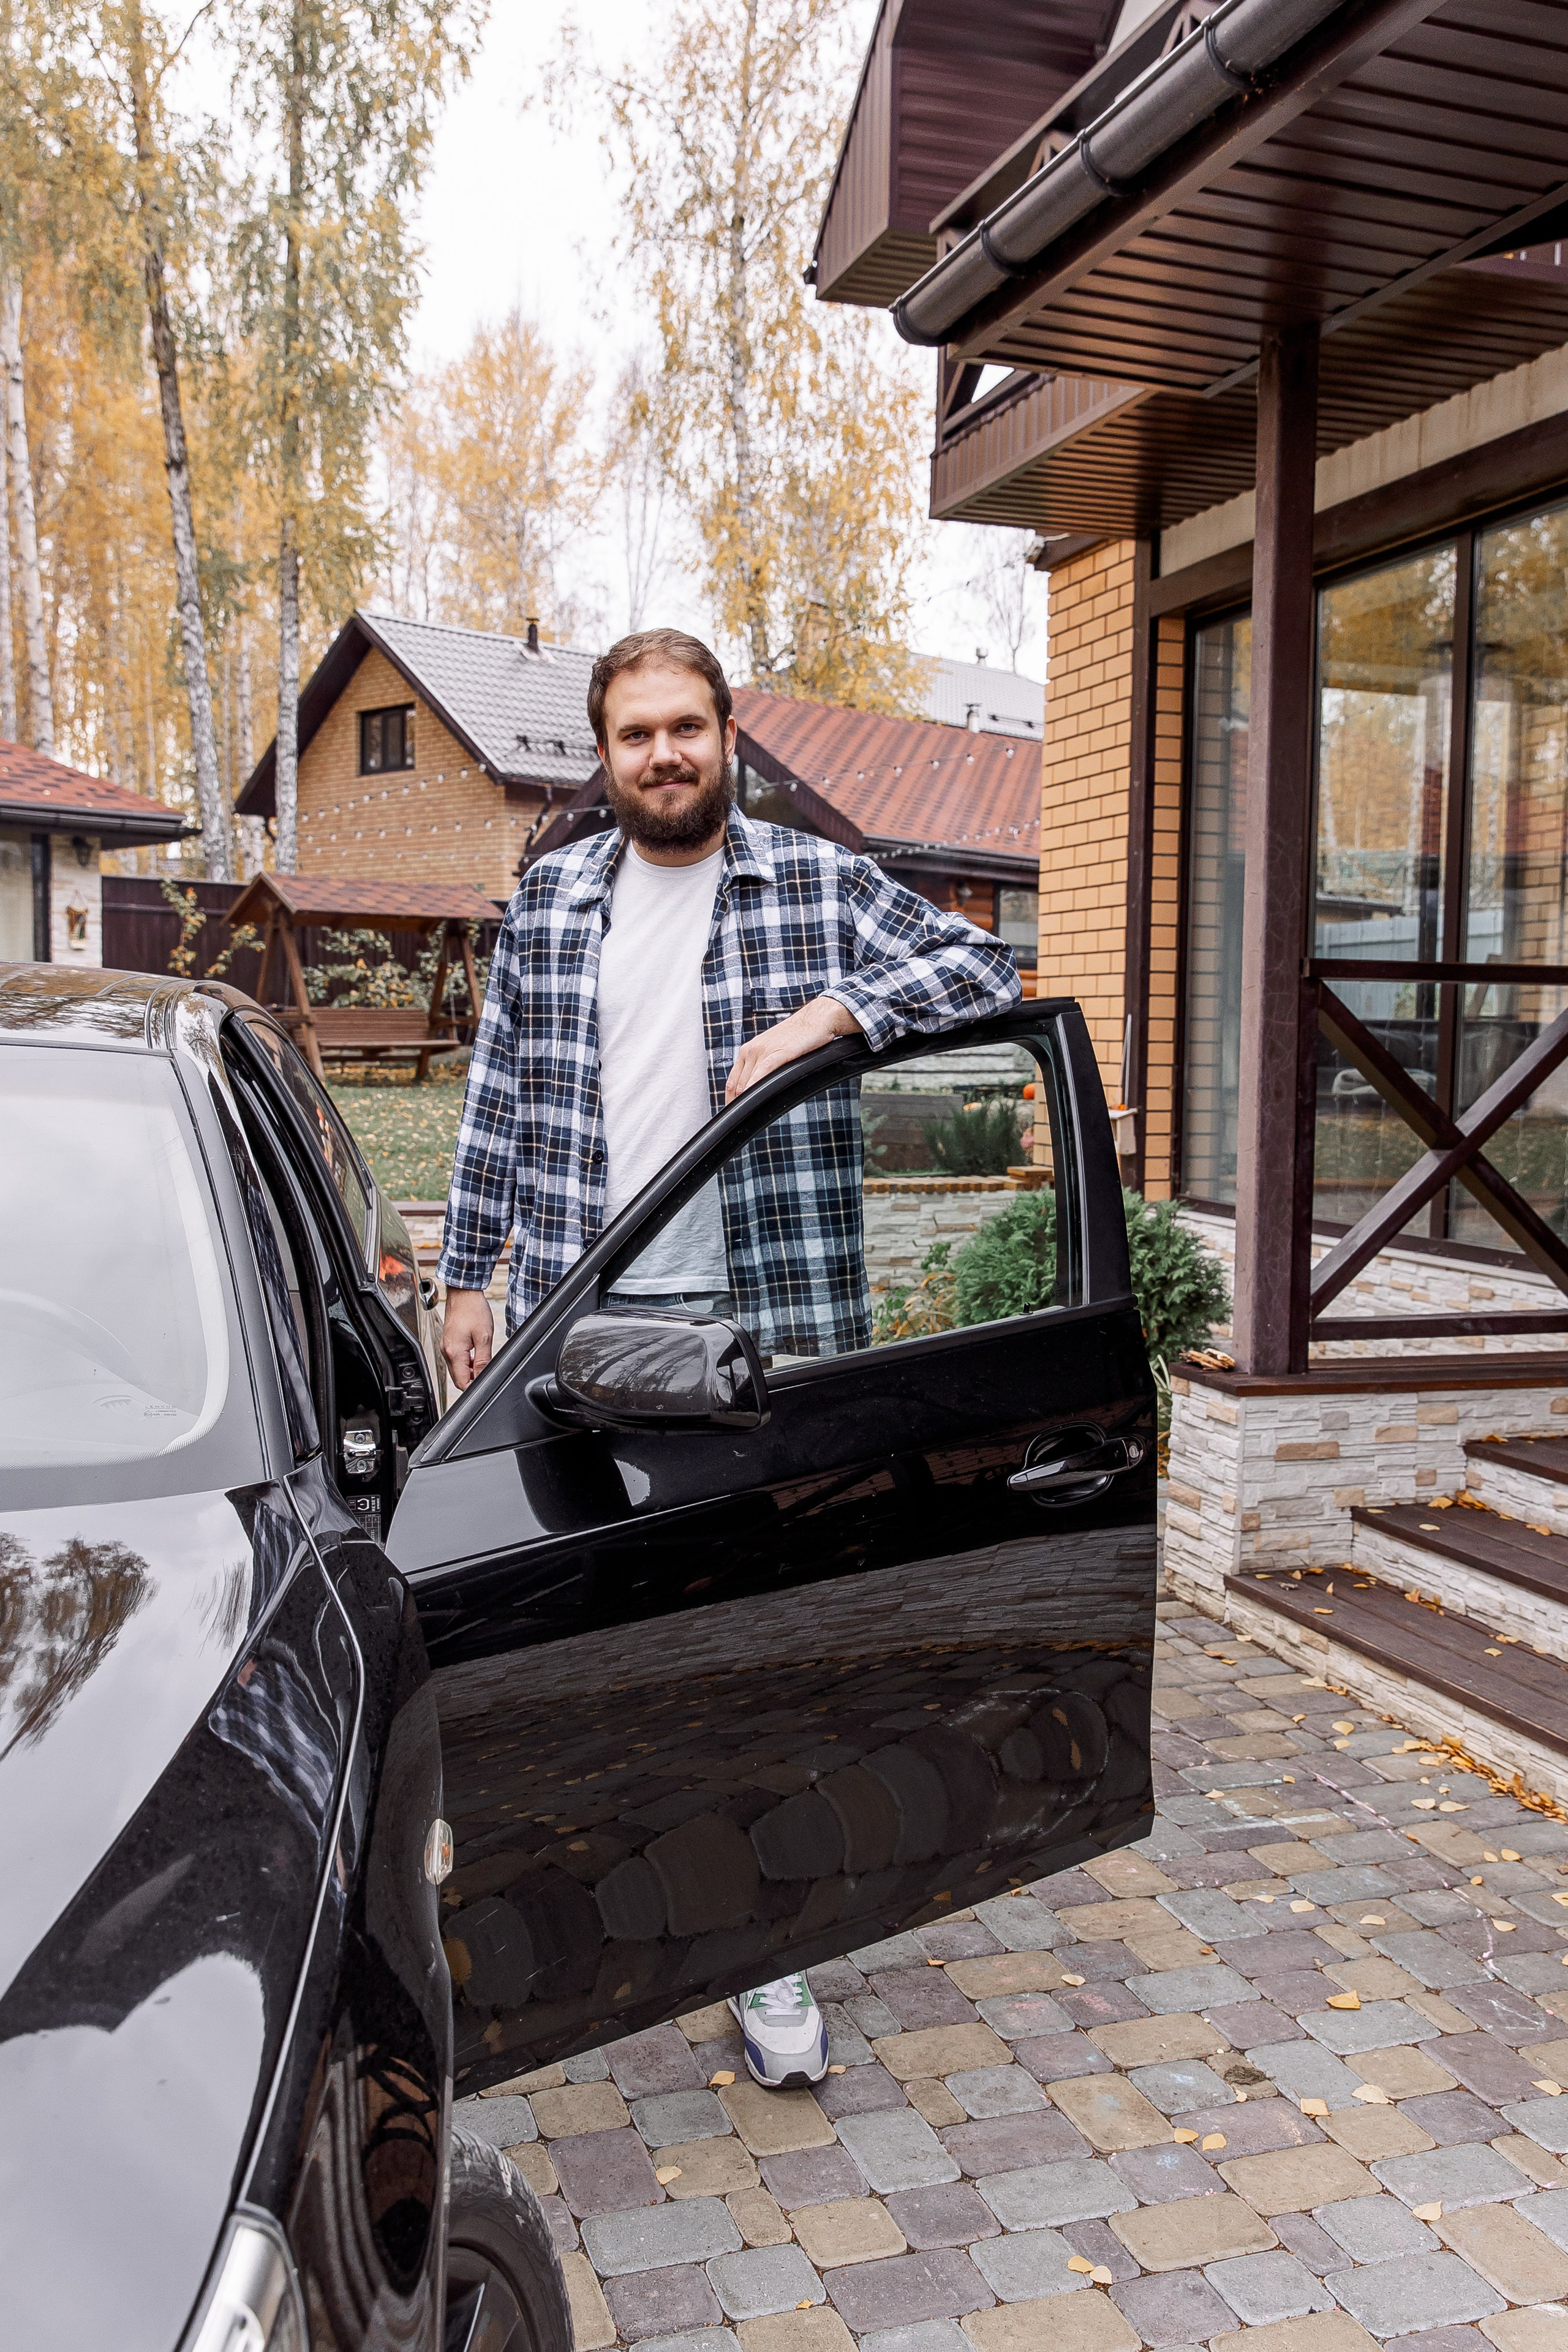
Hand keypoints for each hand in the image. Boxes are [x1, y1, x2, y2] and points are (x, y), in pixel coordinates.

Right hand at [441, 1287, 494, 1389]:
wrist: (464, 1293)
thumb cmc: (473, 1310)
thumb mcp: (484, 1337)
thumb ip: (484, 1360)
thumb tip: (484, 1377)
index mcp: (454, 1352)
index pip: (462, 1383)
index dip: (474, 1387)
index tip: (486, 1383)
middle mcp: (446, 1352)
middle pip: (458, 1379)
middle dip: (473, 1380)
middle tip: (487, 1373)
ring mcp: (446, 1347)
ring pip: (457, 1370)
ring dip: (470, 1371)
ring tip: (483, 1362)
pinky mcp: (448, 1343)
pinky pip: (456, 1360)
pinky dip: (466, 1363)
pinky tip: (477, 1356)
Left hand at [724, 994, 862, 1102]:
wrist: (815, 1020)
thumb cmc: (797, 1036)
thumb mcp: (773, 1050)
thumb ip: (762, 1066)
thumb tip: (757, 1085)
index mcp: (748, 1050)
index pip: (732, 1080)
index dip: (729, 1099)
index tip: (732, 1112)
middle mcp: (751, 1050)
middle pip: (736, 1084)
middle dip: (736, 1103)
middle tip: (738, 1119)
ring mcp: (763, 1051)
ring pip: (746, 1081)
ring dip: (744, 1099)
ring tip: (745, 1115)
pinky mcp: (778, 1053)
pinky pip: (761, 1073)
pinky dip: (754, 1087)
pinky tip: (752, 1098)